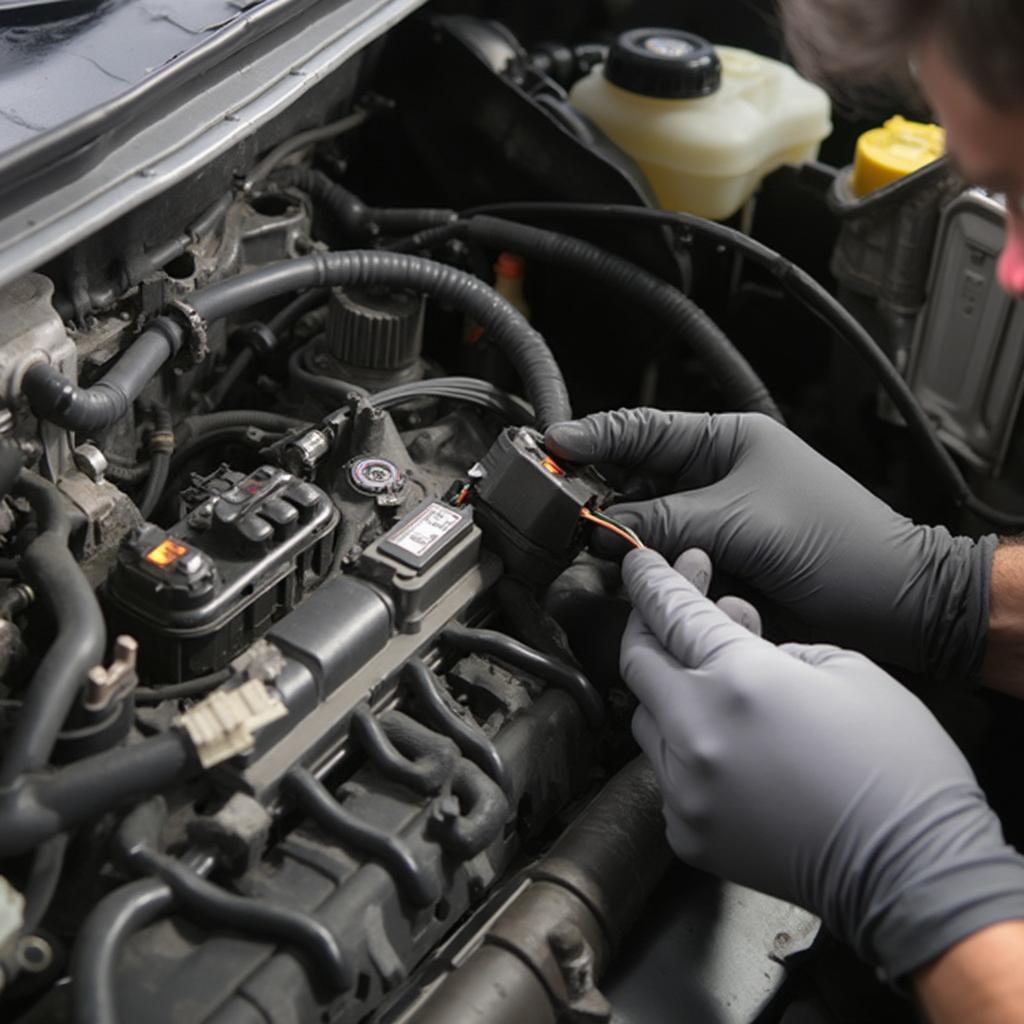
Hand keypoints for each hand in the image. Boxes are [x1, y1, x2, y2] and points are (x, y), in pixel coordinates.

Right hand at [547, 408, 994, 680]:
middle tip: (559, 511)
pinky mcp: (719, 564)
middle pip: (637, 480)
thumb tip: (603, 529)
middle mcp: (715, 478)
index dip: (593, 436)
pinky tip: (625, 580)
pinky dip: (646, 570)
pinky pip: (668, 561)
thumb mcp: (742, 521)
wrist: (894, 603)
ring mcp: (716, 522)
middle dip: (599, 496)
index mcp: (726, 441)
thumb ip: (666, 521)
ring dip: (621, 539)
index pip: (644, 430)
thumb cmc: (837, 543)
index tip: (551, 445)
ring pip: (648, 526)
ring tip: (586, 550)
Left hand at [621, 547, 1023, 979]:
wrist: (912, 871)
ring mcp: (685, 788)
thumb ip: (773, 645)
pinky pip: (664, 774)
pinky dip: (684, 750)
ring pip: (645, 719)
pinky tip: (724, 746)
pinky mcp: (687, 832)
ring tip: (710, 682)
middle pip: (637, 661)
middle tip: (669, 610)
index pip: (670, 612)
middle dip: (647, 626)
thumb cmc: (896, 765)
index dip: (650, 580)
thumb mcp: (847, 669)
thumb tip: (734, 638)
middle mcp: (696, 731)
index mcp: (739, 679)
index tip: (639, 563)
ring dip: (666, 690)